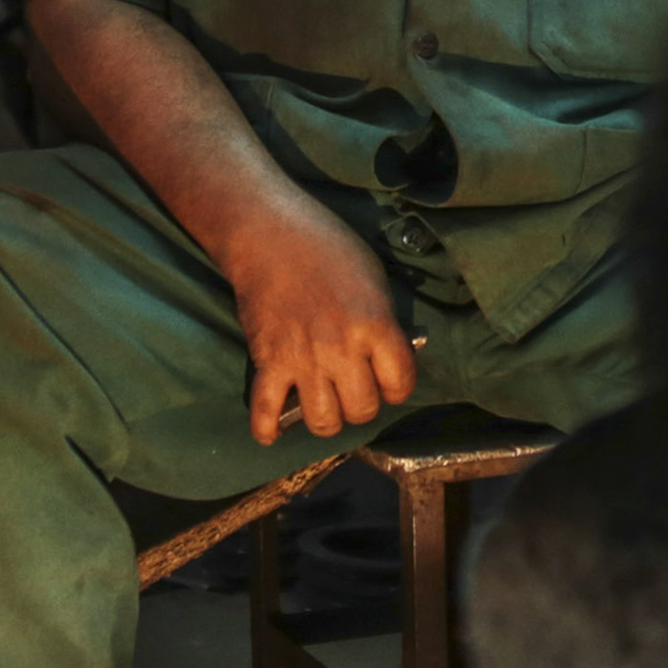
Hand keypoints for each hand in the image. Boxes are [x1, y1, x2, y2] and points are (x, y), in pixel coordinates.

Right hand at [222, 199, 419, 443]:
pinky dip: (267, 428)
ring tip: (323, 404)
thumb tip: (389, 357)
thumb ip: (383, 323)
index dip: (397, 387)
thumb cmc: (328, 247)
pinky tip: (272, 433)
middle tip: (353, 390)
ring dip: (325, 419)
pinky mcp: (267, 361)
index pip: (401, 384)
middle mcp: (342, 349)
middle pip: (361, 410)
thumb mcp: (374, 279)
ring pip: (322, 421)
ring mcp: (302, 358)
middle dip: (361, 405)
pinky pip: (266, 410)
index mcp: (375, 325)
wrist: (269, 233)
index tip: (388, 380)